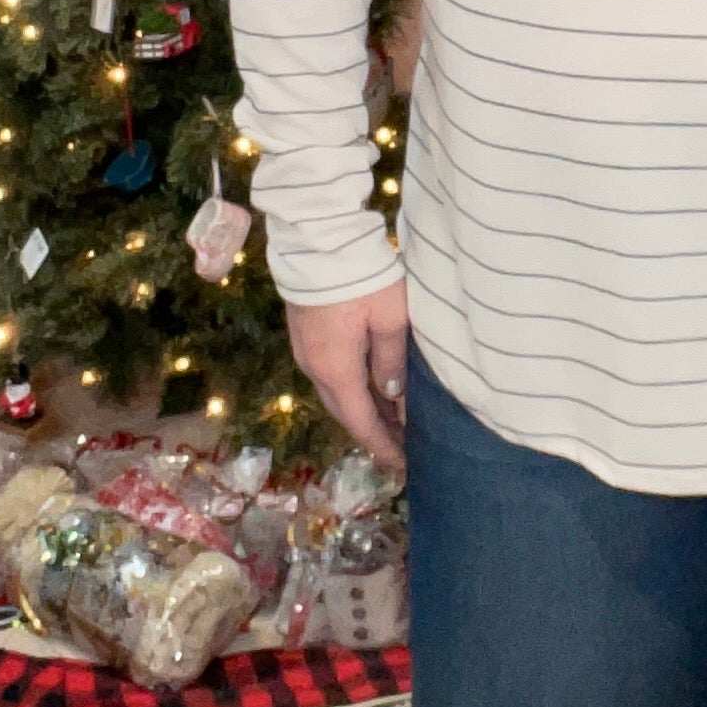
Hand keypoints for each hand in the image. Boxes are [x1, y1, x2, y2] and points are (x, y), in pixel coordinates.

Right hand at [285, 281, 408, 483]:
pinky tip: (369, 388)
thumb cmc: (362, 278)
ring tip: (391, 420)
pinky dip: (350, 390)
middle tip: (402, 447)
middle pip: (345, 412)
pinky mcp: (304, 335)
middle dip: (373, 432)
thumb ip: (392, 362)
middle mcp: (314, 368)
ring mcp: (305, 351)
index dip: (383, 445)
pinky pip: (328, 375)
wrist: (318, 240)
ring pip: (335, 393)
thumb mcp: (391, 319)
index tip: (402, 466)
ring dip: (361, 410)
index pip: (361, 421)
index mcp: (337, 370)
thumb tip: (393, 396)